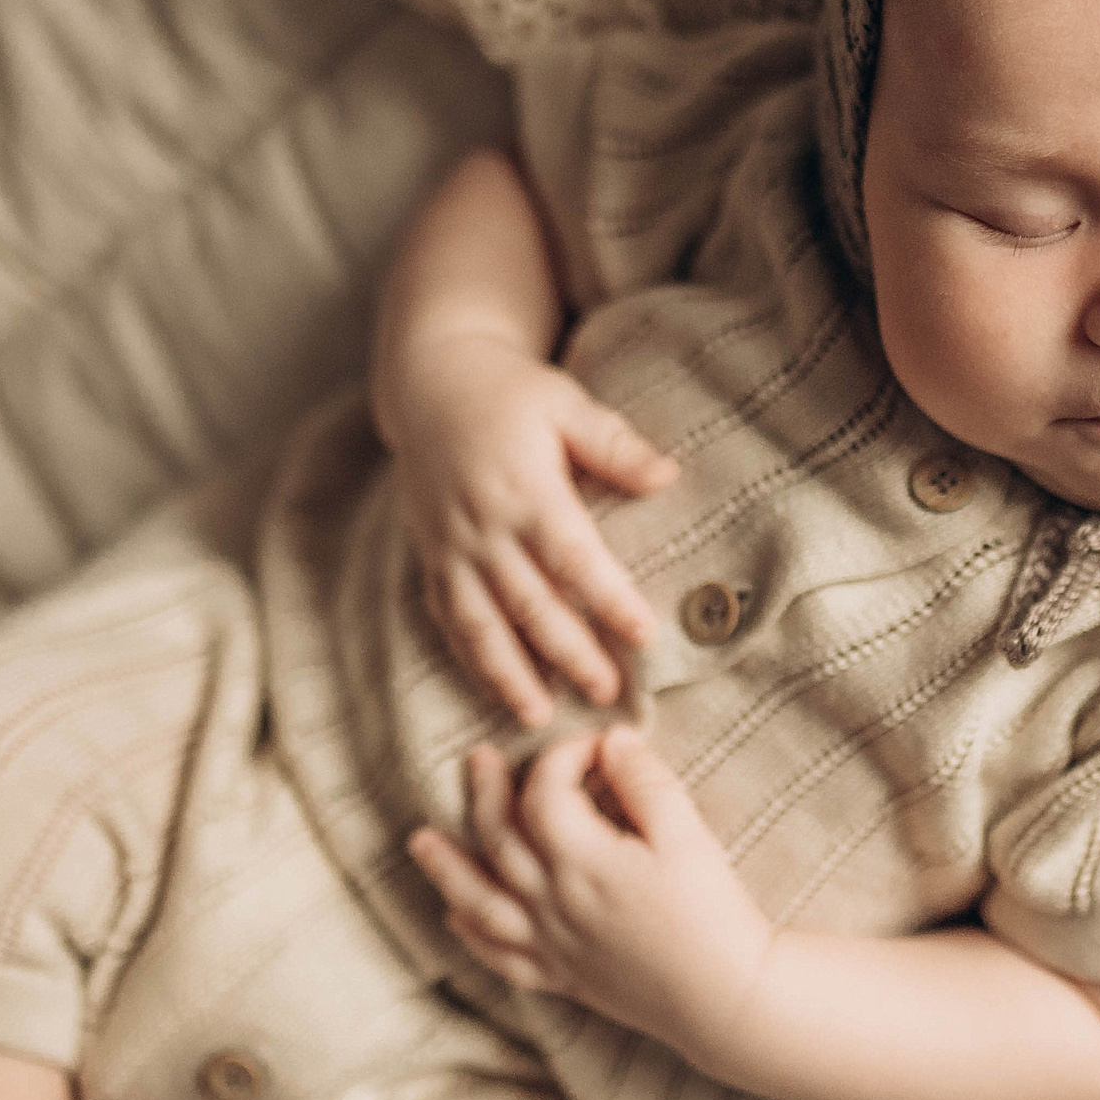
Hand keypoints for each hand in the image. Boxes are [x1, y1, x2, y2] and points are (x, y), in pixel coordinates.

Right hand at [389, 334, 677, 724]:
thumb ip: (614, 444)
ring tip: (541, 716)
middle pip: (530, 603)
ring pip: (481, 623)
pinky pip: (449, 619)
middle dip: (569, 653)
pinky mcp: (431, 558)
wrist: (430, 383)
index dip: (609, 600)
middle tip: (608, 694)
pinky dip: (470, 659)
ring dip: (510, 674)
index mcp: (524, 489)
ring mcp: (451, 547)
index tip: (644, 637)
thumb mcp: (565, 402)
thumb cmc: (511, 393)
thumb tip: (668, 476)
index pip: (573, 557)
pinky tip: (496, 691)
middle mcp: (483, 526)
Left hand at [406, 728, 773, 1057]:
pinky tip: (457, 916)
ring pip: (481, 901)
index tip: (593, 744)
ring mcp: (553, 944)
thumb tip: (613, 741)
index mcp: (583, 861)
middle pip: (500, 838)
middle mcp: (553, 902)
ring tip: (420, 842)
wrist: (728, 999)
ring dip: (449, 867)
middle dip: (488, 792)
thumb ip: (645, 782)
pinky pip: (503, 957)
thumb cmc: (713, 914)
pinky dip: (473, 936)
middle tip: (479, 760)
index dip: (562, 756)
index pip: (545, 793)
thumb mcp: (688, 836)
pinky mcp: (565, 977)